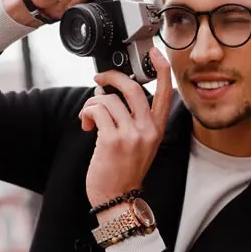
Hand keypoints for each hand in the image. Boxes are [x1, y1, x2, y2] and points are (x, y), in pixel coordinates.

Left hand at [80, 47, 173, 208]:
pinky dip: (87, 113)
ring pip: (109, 99)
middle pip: (133, 88)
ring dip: (92, 103)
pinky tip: (86, 123)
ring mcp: (131, 135)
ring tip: (89, 116)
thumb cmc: (124, 172)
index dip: (160, 68)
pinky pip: (97, 111)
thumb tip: (110, 94)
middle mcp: (148, 129)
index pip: (165, 92)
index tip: (154, 53)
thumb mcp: (140, 144)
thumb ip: (132, 119)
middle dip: (112, 77)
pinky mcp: (112, 140)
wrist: (117, 198)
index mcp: (157, 128)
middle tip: (100, 79)